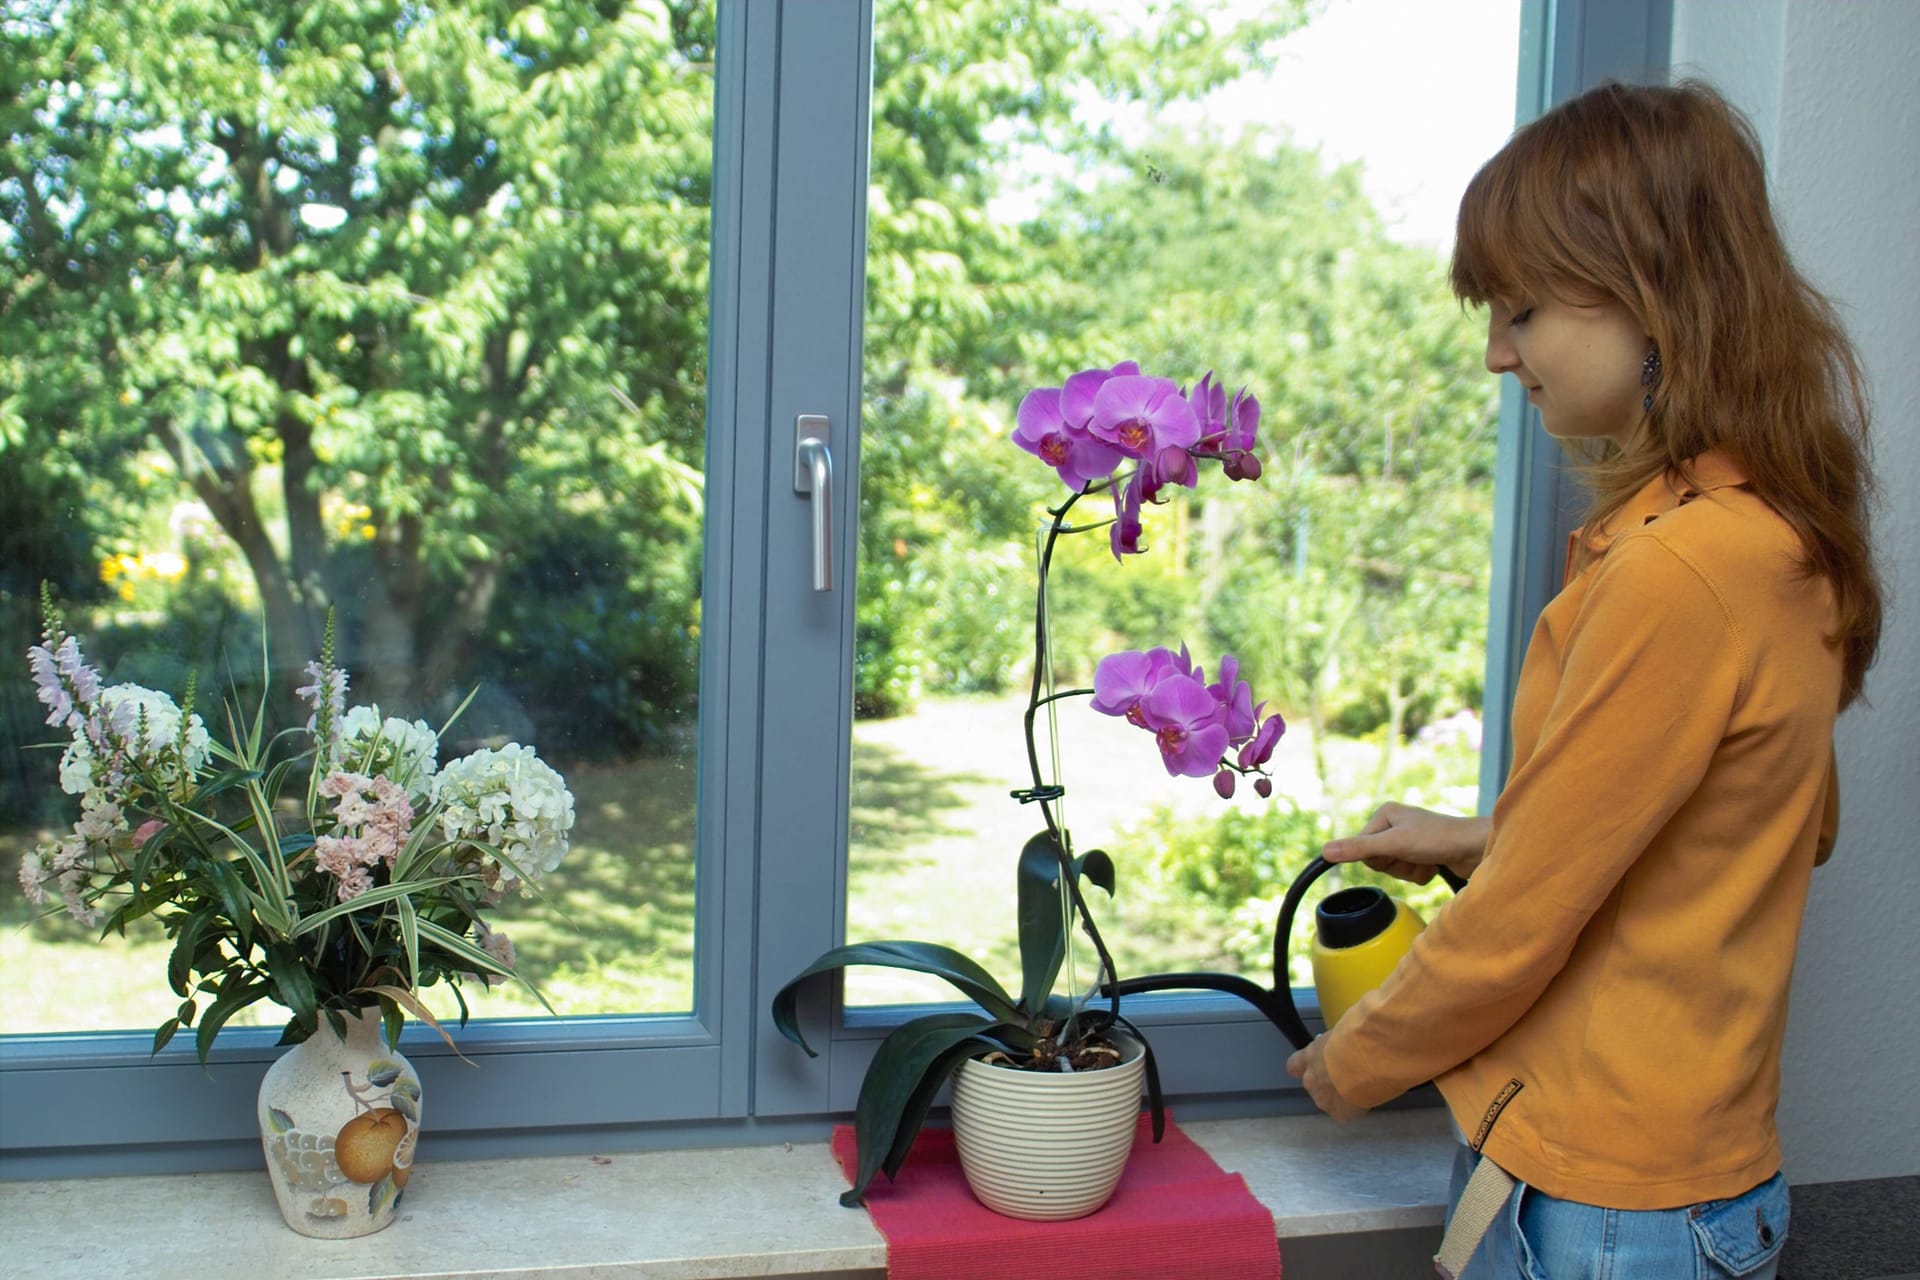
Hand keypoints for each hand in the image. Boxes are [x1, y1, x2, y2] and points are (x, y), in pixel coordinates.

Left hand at [1286, 1036, 1368, 1122]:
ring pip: (1328, 1101)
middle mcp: (1311, 1080)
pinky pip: (1345, 1113)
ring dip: (1339, 1097)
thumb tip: (1341, 1046)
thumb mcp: (1338, 1035)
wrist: (1365, 1061)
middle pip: (1313, 1085)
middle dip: (1326, 1083)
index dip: (1304, 1067)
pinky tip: (1365, 1099)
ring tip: (1359, 1088)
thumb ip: (1334, 1046)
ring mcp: (1323, 1099)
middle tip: (1346, 1076)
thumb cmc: (1353, 1040)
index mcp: (1309, 1057)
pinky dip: (1353, 1109)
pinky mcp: (1339, 1114)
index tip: (1315, 1065)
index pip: (1294, 1066)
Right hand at [1320, 802, 1489, 884]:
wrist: (1476, 848)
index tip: (1397, 851)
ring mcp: (1410, 841)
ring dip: (1410, 870)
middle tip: (1414, 855)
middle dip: (1397, 865)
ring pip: (1394, 869)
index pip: (1363, 847)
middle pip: (1378, 860)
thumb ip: (1359, 849)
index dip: (1379, 856)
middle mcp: (1396, 825)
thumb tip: (1325, 851)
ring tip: (1428, 860)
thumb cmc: (1437, 838)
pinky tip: (1435, 864)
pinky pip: (1409, 874)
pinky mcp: (1424, 854)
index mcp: (1385, 815)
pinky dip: (1422, 874)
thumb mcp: (1393, 844)